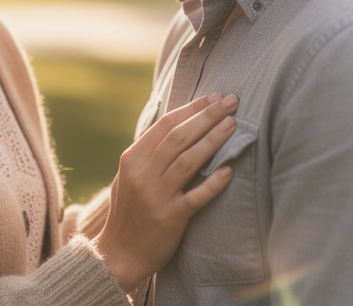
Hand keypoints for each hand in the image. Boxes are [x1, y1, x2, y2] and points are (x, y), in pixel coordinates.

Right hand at [93, 92, 239, 291]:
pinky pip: (195, 197)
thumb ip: (149, 154)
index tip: (213, 98)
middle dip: (207, 116)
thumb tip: (178, 126)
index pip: (165, 125)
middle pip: (179, 137)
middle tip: (231, 102)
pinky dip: (213, 183)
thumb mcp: (129, 176)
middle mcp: (142, 174)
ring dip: (213, 140)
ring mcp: (155, 196)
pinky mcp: (169, 218)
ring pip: (188, 161)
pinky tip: (230, 170)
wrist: (119, 254)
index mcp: (132, 159)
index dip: (191, 109)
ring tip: (233, 125)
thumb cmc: (129, 212)